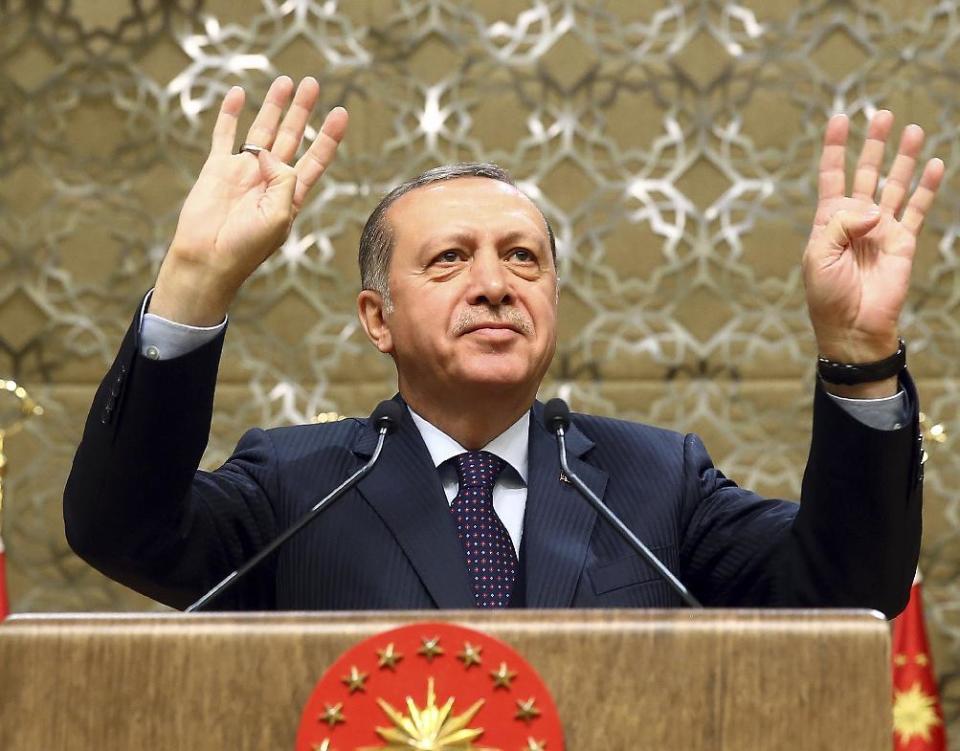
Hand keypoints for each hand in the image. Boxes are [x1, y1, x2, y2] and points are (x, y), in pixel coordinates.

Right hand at [150, 76, 348, 324]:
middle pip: (292, 136)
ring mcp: (244, 171)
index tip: (341, 111)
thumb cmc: (247, 247)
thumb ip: (283, 180)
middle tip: (312, 83)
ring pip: (262, 130)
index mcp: (290, 194)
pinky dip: (230, 114)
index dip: (328, 136)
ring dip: (273, 106)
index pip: (316, 158)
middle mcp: (270, 179)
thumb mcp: (279, 217)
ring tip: (284, 81)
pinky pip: (225, 135)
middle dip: (302, 111)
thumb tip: (266, 152)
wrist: (208, 259)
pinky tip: (238, 93)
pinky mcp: (217, 168)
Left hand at [803, 111, 943, 378]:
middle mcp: (855, 219)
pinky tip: (935, 164)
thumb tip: (873, 209)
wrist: (853, 327)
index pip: (832, 175)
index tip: (839, 119)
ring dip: (903, 158)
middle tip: (882, 114)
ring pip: (895, 184)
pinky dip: (926, 187)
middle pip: (866, 172)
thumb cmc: (827, 295)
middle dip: (873, 144)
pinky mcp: (903, 241)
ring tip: (912, 129)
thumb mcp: (818, 256)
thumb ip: (839, 225)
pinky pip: (917, 208)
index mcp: (827, 220)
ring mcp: (881, 229)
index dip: (834, 148)